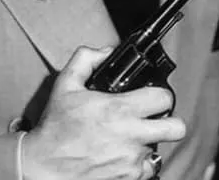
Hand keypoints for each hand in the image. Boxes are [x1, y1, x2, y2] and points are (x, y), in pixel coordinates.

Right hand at [22, 45, 185, 179]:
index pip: (164, 97)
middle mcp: (130, 137)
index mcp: (119, 110)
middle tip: (156, 120)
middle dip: (169, 121)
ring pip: (160, 149)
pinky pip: (147, 170)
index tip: (152, 98)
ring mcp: (130, 162)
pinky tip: (124, 156)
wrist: (42, 167)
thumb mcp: (65, 85)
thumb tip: (106, 51)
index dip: (160, 94)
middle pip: (176, 127)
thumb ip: (86, 60)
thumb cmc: (55, 129)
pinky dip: (139, 164)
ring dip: (150, 143)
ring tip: (133, 139)